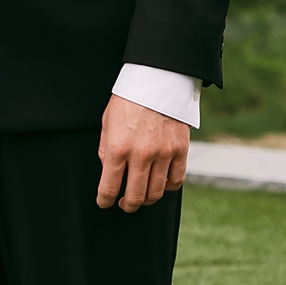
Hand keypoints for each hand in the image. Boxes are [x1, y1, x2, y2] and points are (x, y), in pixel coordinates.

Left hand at [96, 97, 187, 212]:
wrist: (156, 79)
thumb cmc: (128, 99)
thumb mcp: (107, 122)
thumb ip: (106, 149)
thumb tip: (109, 172)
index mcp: (117, 148)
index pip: (109, 188)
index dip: (104, 200)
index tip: (104, 202)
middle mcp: (140, 155)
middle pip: (134, 197)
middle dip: (127, 205)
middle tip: (124, 204)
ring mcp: (163, 154)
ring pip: (156, 193)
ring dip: (147, 199)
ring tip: (142, 195)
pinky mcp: (181, 150)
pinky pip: (176, 180)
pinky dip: (168, 187)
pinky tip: (161, 183)